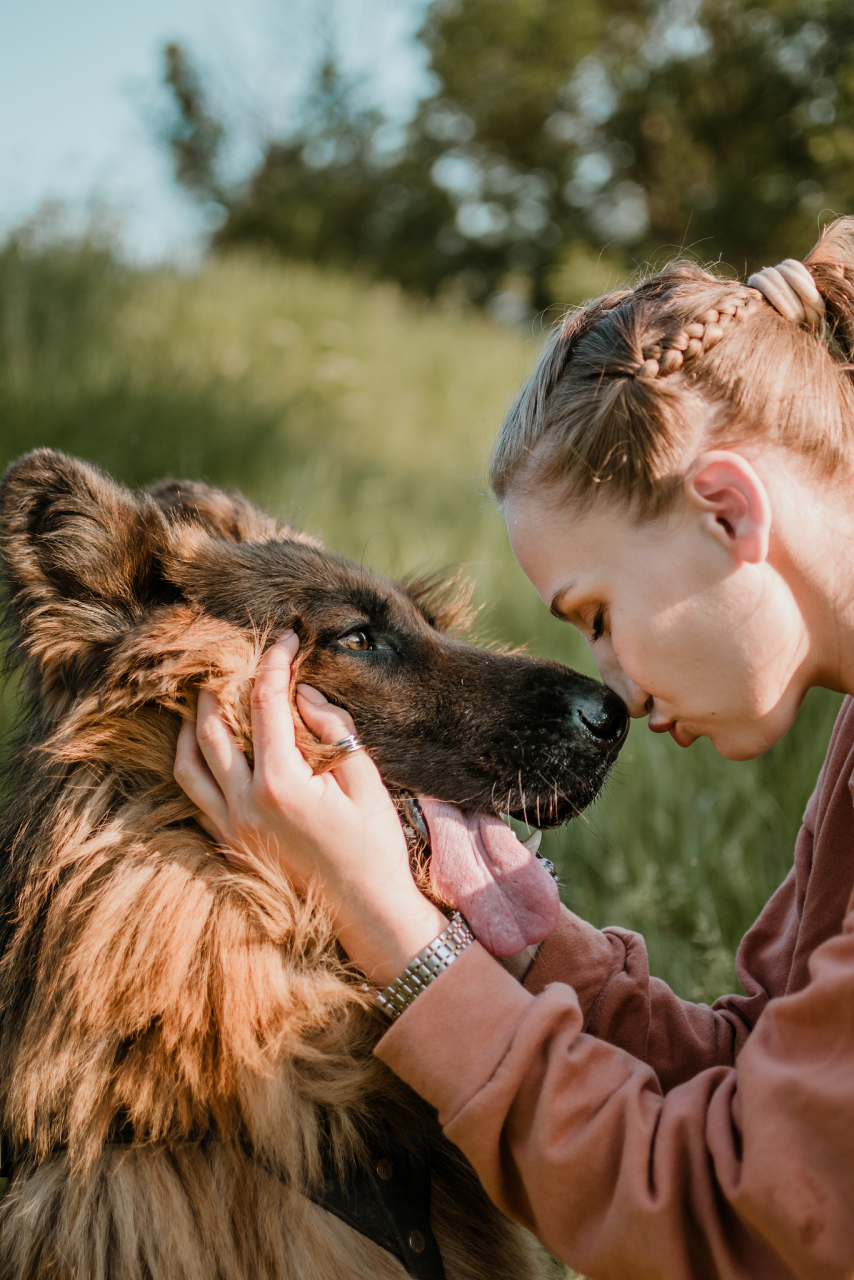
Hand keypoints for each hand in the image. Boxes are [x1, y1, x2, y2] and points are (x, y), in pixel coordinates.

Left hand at [174, 630, 446, 984]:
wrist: (365, 911)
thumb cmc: (374, 845)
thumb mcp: (364, 778)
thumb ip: (331, 728)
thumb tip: (302, 693)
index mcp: (281, 784)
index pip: (265, 705)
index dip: (274, 663)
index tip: (285, 638)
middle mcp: (244, 804)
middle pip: (211, 727)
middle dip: (222, 684)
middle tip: (236, 656)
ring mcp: (230, 826)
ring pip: (188, 762)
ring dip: (193, 724)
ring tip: (208, 696)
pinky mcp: (227, 842)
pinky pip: (194, 793)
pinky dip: (194, 761)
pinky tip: (209, 745)